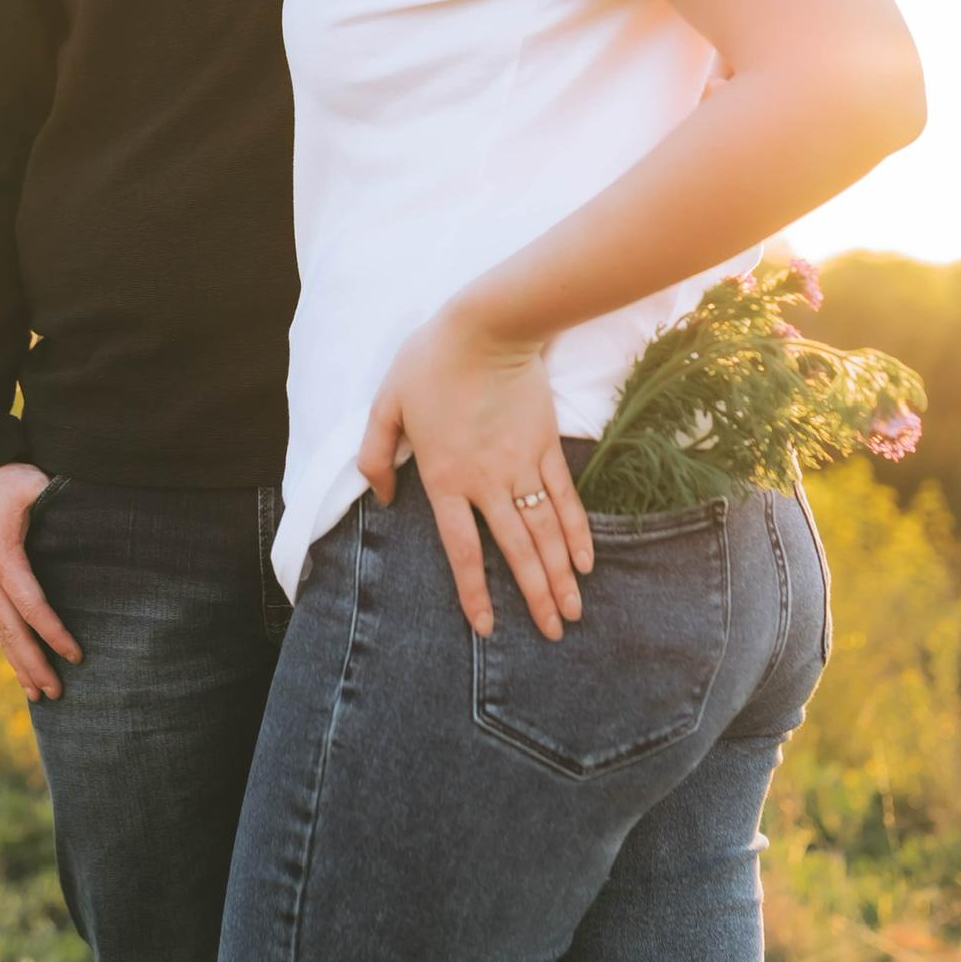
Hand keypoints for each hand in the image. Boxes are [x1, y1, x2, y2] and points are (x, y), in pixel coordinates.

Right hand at [0, 462, 83, 700]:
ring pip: (1, 633)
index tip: (77, 655)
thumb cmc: (6, 479)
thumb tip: (93, 512)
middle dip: (34, 664)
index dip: (54, 633)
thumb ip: (58, 500)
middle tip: (58, 693)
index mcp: (4, 558)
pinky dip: (10, 649)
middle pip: (12, 631)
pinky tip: (21, 671)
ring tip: (39, 697)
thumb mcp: (33, 485)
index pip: (32, 605)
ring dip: (19, 666)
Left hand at [356, 303, 594, 642]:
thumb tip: (381, 497)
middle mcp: (487, 482)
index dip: (476, 592)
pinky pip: (565, 498)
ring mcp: (522, 466)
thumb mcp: (385, 405)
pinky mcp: (546, 446)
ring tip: (573, 612)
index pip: (463, 550)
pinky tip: (585, 561)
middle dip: (534, 597)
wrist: (486, 328)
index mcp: (445, 479)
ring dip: (560, 576)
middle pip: (516, 551)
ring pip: (545, 532)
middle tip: (553, 634)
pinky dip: (577, 531)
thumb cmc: (430, 363)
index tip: (488, 628)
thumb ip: (375, 454)